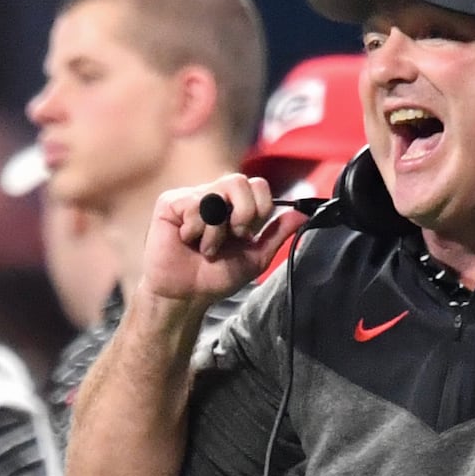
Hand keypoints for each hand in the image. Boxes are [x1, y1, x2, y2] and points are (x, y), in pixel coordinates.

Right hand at [140, 173, 305, 305]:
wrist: (186, 295)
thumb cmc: (216, 276)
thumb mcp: (255, 257)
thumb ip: (277, 233)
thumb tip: (303, 214)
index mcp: (236, 206)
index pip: (258, 185)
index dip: (260, 208)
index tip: (249, 234)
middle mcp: (215, 196)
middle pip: (239, 180)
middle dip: (243, 213)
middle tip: (234, 237)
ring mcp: (192, 197)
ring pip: (216, 194)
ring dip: (216, 231)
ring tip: (206, 248)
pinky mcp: (171, 203)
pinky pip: (192, 204)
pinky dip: (195, 229)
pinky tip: (186, 240)